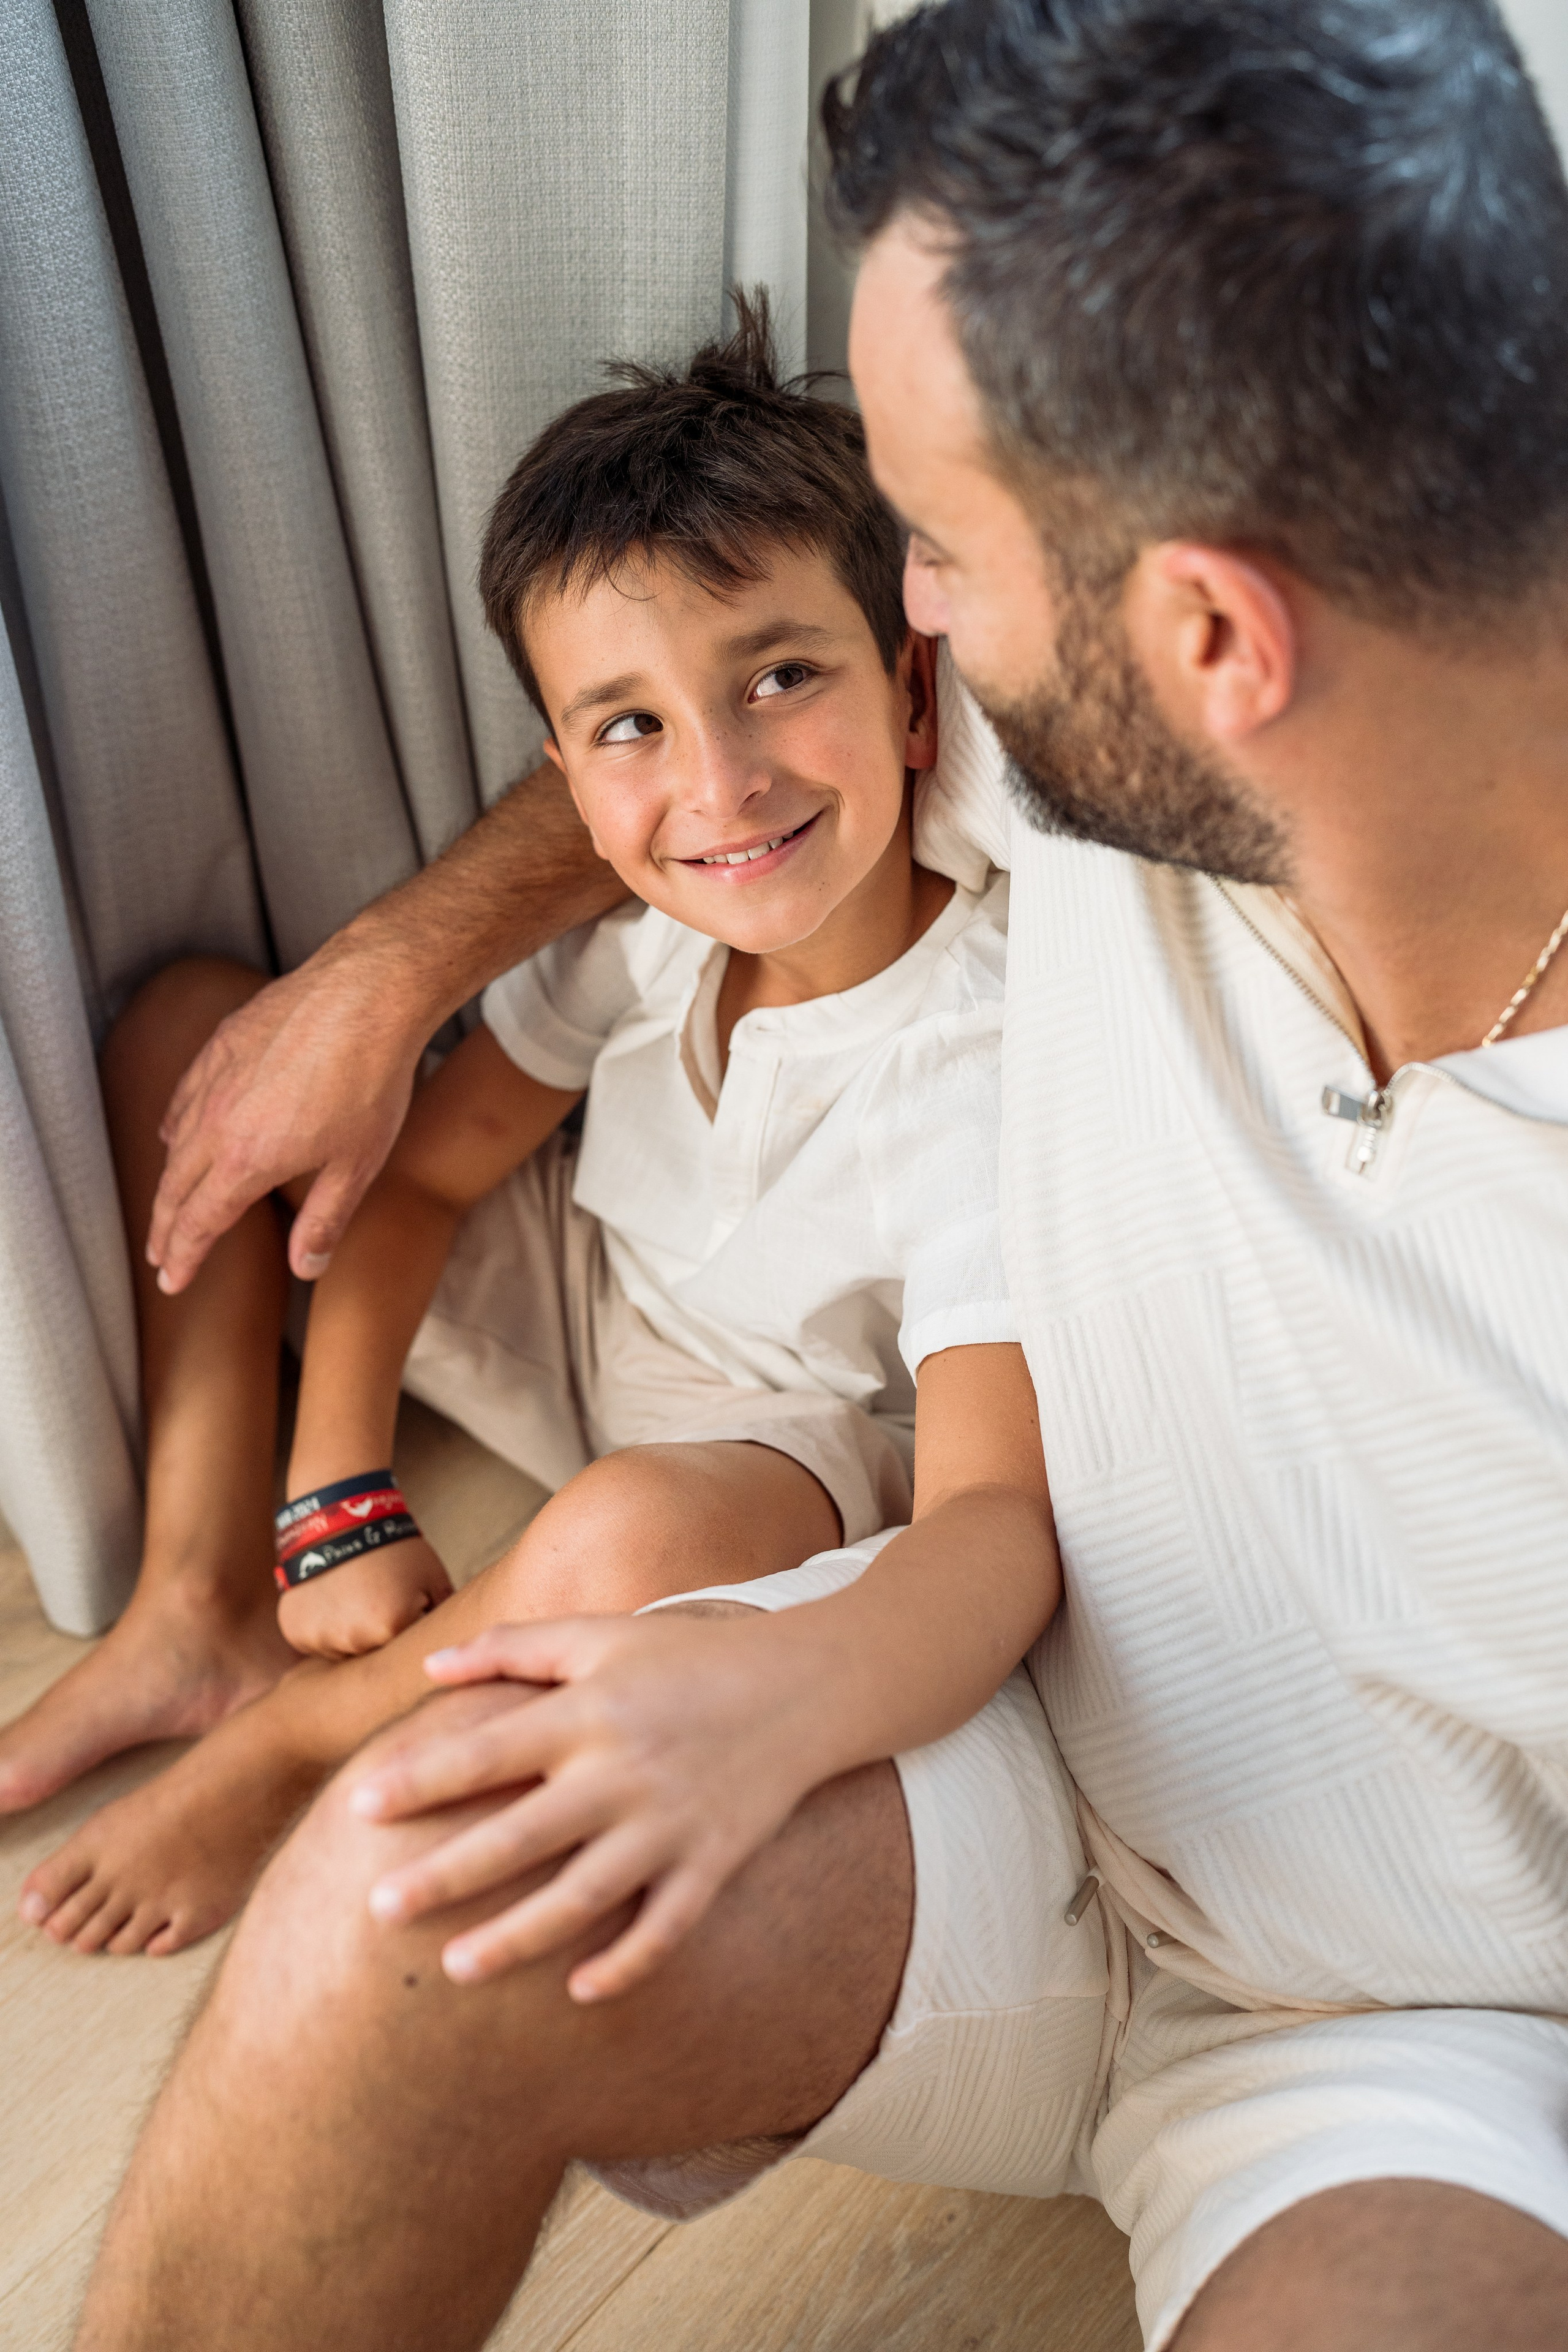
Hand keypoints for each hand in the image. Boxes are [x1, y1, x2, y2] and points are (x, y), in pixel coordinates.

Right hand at [147, 933, 425, 1294]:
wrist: (367, 995)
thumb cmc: (371, 1082)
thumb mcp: (357, 1166)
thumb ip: (324, 1221)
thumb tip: (305, 1269)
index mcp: (245, 1162)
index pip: (199, 1222)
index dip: (184, 1257)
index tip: (172, 1282)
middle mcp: (216, 1123)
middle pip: (175, 1188)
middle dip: (164, 1228)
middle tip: (158, 1257)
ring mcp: (214, 1078)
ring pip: (176, 1141)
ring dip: (169, 1180)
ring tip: (167, 1206)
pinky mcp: (222, 1042)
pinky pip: (185, 1095)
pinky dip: (175, 1124)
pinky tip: (174, 1134)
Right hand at [278, 1537, 453, 1659]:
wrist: (340, 1517)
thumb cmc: (395, 1547)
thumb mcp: (434, 1578)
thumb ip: (444, 1617)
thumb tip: (460, 1648)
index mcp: (391, 1627)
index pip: (407, 1647)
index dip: (408, 1624)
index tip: (404, 1600)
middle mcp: (353, 1640)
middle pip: (374, 1654)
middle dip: (380, 1634)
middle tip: (377, 1596)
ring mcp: (320, 1637)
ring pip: (344, 1652)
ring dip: (350, 1634)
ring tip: (354, 1597)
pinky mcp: (295, 1632)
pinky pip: (317, 1643)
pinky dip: (323, 1628)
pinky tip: (331, 1599)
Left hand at [350, 1611, 833, 2001]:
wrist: (804, 1685)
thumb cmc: (689, 1656)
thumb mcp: (602, 1636)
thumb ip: (515, 1647)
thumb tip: (430, 1666)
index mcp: (590, 1711)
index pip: (489, 1750)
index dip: (423, 1778)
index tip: (359, 1808)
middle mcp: (623, 1771)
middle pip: (521, 1835)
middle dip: (446, 1875)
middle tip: (377, 1909)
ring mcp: (670, 1824)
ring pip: (584, 1896)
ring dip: (518, 1936)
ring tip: (455, 1968)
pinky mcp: (713, 1861)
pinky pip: (665, 1927)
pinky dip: (627, 1963)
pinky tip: (579, 1993)